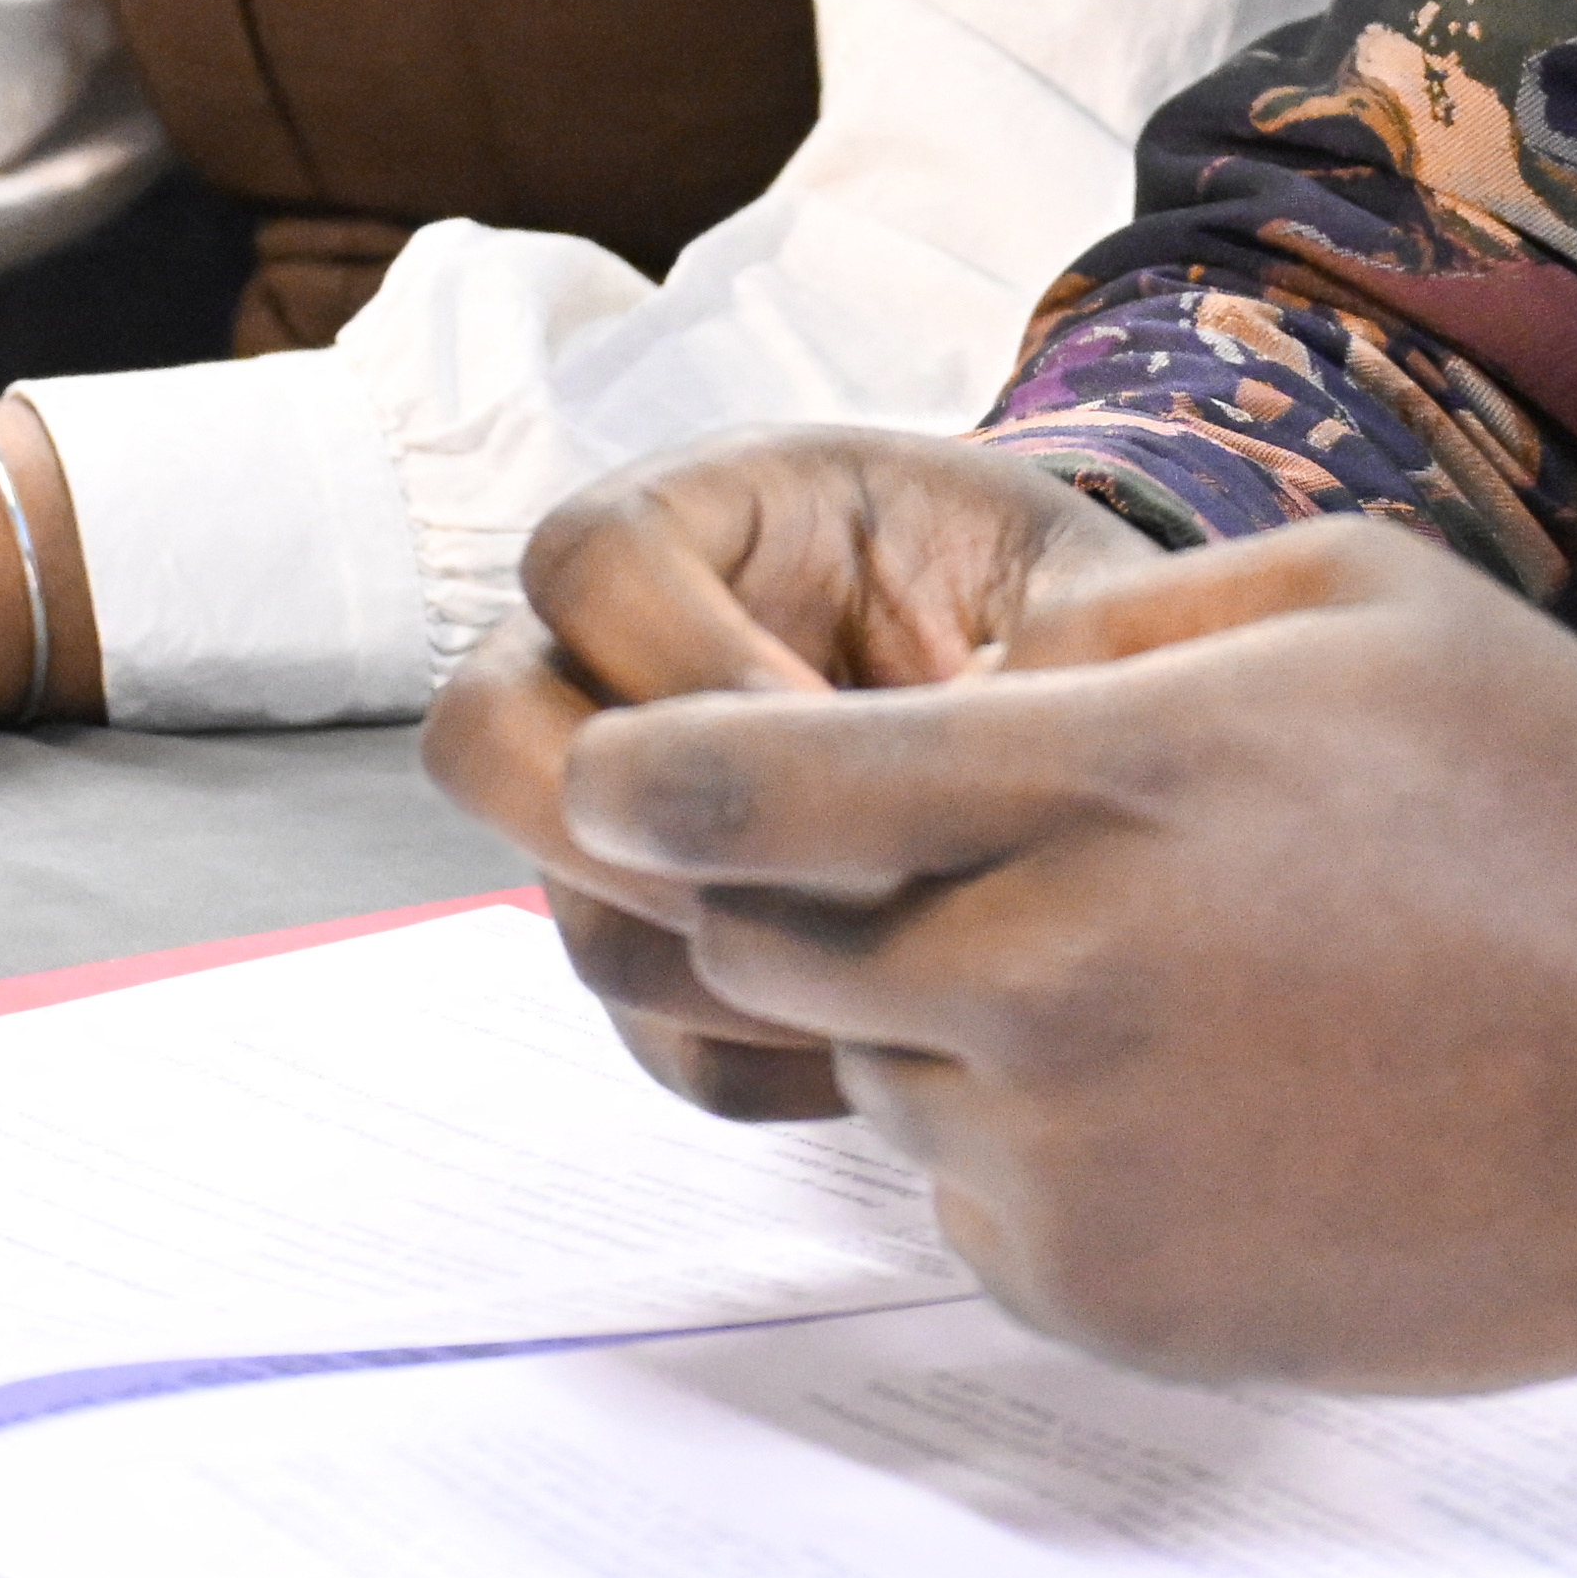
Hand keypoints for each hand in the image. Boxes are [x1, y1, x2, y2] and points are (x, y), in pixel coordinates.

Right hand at [429, 428, 1167, 1117]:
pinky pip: (661, 1038)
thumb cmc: (1071, 615)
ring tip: (892, 963)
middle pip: (484, 735)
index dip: (679, 652)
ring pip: (573, 920)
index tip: (824, 719)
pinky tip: (900, 1030)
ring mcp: (625, 827)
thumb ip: (1039, 652)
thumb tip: (988, 763)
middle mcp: (616, 673)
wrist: (1092, 713)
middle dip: (627, 825)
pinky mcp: (679, 951)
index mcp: (708, 522)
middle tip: (804, 869)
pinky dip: (770, 1055)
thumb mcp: (1077, 589)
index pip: (585, 560)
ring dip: (720, 962)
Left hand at [512, 512, 1576, 1400]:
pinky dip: (1043, 1153)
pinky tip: (1230, 1110)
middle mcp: (1049, 979)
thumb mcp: (1358, 606)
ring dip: (954, 1026)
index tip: (602, 775)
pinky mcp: (1109, 1299)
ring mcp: (1075, 1161)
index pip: (739, 793)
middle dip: (818, 897)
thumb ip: (1114, 633)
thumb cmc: (1571, 812)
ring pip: (880, 1079)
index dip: (637, 783)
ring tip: (1183, 990)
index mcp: (1099, 784)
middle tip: (989, 866)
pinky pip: (979, 1206)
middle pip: (772, 945)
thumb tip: (956, 679)